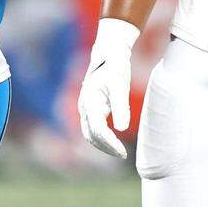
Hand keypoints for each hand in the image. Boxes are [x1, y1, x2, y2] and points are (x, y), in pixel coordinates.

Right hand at [77, 18, 140, 158]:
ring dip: (103, 144)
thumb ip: (121, 107)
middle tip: (123, 155)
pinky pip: (93, 127)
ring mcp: (86, 107)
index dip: (110, 143)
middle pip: (91, 134)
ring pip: (90, 133)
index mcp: (90, 101)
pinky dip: (102, 138)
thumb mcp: (121, 85)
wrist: (109, 51)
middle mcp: (84, 106)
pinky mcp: (91, 107)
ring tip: (119, 152)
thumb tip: (122, 129)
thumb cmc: (116, 66)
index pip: (98, 130)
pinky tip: (114, 142)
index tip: (123, 153)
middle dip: (106, 147)